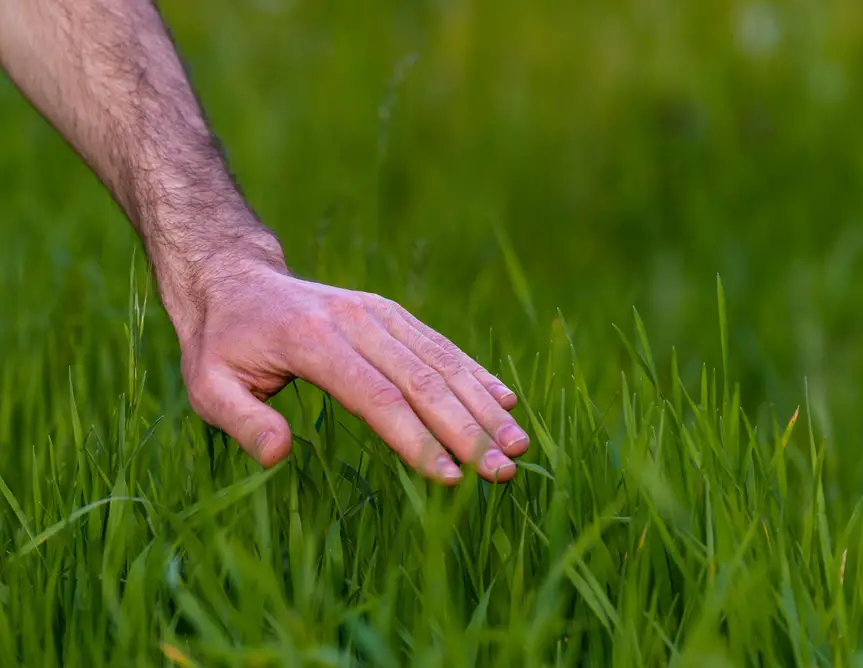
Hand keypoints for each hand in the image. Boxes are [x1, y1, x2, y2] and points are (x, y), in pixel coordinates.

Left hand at [177, 264, 529, 483]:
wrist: (236, 278)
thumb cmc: (222, 344)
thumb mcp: (207, 385)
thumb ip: (241, 421)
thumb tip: (278, 455)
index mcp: (313, 341)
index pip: (376, 397)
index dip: (417, 439)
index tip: (452, 477)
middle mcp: (356, 320)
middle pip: (422, 380)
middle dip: (468, 430)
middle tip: (504, 471)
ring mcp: (379, 313)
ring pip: (442, 361)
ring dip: (484, 405)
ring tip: (519, 445)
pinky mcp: (392, 313)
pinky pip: (440, 345)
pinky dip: (475, 374)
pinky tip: (505, 400)